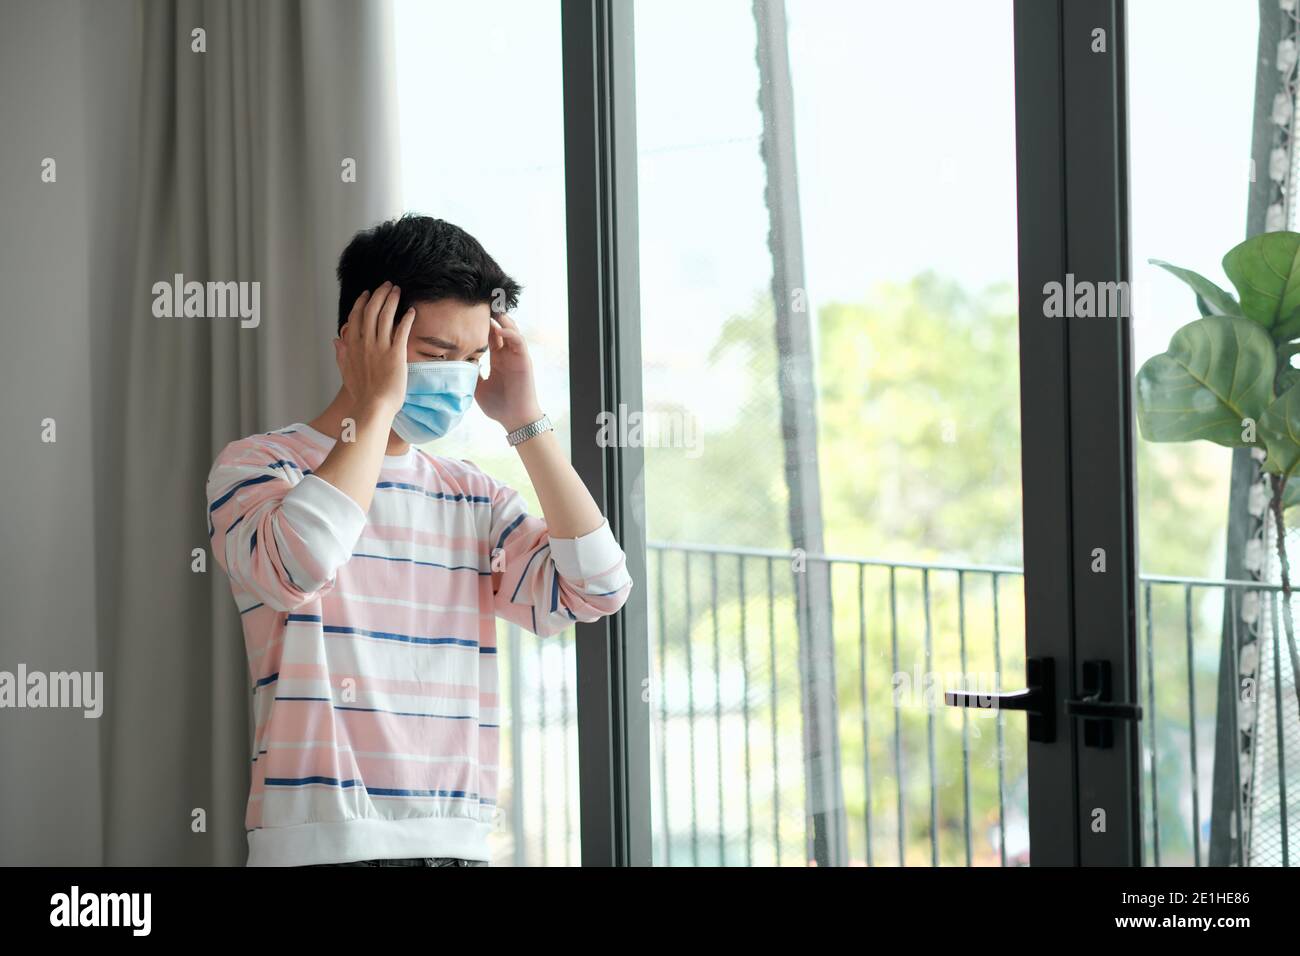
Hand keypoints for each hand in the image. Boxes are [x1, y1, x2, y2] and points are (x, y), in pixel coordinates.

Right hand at [334, 281, 415, 417]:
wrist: (374, 406)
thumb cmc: (362, 393)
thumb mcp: (346, 372)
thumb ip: (342, 354)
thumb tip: (336, 340)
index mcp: (353, 346)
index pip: (356, 317)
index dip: (362, 302)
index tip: (367, 293)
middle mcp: (366, 343)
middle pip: (371, 311)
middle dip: (379, 295)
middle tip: (387, 285)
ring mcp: (380, 347)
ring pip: (385, 317)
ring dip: (392, 301)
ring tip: (398, 291)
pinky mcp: (396, 354)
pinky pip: (401, 331)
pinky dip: (406, 319)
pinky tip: (411, 311)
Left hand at [477, 312, 542, 431]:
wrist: (515, 419)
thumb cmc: (499, 406)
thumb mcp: (477, 388)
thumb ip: (469, 375)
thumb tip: (451, 368)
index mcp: (498, 360)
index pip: (490, 336)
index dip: (481, 324)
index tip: (467, 314)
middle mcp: (508, 355)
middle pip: (501, 328)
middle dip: (492, 315)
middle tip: (479, 303)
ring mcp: (516, 356)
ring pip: (511, 330)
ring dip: (502, 319)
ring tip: (491, 308)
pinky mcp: (524, 360)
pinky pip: (519, 341)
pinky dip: (510, 333)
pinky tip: (499, 328)